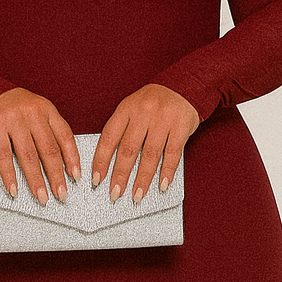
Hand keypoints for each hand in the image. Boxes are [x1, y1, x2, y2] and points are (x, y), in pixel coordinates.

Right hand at [0, 88, 80, 205]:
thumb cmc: (11, 107)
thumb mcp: (34, 111)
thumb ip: (46, 131)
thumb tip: (59, 166)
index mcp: (46, 109)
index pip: (64, 136)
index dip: (72, 158)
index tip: (76, 176)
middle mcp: (32, 113)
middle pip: (48, 149)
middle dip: (56, 176)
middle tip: (61, 194)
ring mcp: (12, 119)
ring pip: (28, 156)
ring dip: (36, 180)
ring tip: (41, 197)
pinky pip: (4, 156)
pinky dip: (9, 176)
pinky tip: (14, 190)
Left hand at [92, 84, 199, 202]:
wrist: (184, 86)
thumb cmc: (154, 102)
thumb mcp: (133, 108)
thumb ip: (122, 130)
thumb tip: (109, 164)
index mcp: (126, 109)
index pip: (109, 138)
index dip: (101, 160)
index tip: (97, 180)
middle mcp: (143, 112)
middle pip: (128, 149)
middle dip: (120, 175)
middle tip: (115, 193)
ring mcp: (163, 119)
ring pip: (150, 154)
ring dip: (143, 178)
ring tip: (137, 195)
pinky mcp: (181, 126)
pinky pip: (172, 153)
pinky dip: (167, 171)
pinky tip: (162, 185)